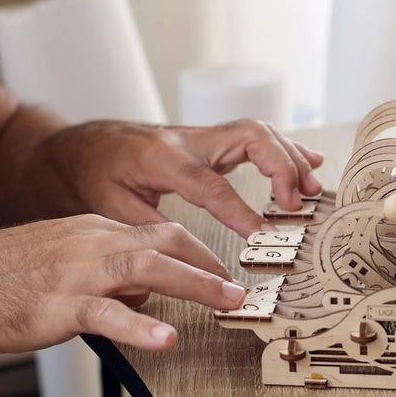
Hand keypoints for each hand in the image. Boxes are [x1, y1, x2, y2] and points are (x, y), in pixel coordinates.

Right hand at [0, 214, 245, 351]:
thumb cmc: (8, 276)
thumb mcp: (66, 257)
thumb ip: (108, 269)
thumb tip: (146, 293)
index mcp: (96, 230)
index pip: (161, 232)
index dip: (200, 252)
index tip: (227, 272)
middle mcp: (93, 244)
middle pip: (165, 242)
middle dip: (210, 264)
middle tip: (241, 289)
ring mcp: (77, 273)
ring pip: (146, 268)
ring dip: (194, 285)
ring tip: (227, 303)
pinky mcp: (59, 305)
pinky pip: (106, 315)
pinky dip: (140, 325)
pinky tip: (167, 338)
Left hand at [55, 119, 323, 237]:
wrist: (83, 146)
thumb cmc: (95, 175)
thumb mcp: (110, 207)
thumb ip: (148, 231)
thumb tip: (179, 264)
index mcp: (162, 159)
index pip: (212, 185)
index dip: (241, 211)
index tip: (264, 237)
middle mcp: (187, 140)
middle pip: (248, 137)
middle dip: (280, 166)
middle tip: (296, 203)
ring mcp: (201, 135)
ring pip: (257, 131)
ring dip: (289, 157)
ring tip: (312, 188)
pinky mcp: (209, 139)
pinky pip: (254, 137)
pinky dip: (284, 148)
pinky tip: (309, 161)